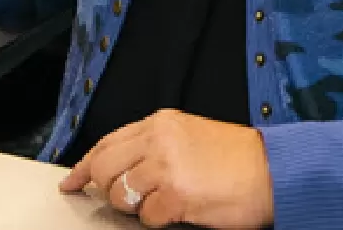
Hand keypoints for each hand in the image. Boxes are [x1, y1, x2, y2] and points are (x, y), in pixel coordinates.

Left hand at [59, 109, 273, 228]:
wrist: (271, 171)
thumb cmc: (237, 158)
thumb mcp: (190, 137)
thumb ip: (153, 146)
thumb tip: (118, 170)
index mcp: (161, 122)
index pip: (108, 142)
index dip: (85, 166)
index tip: (72, 181)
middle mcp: (159, 139)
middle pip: (105, 168)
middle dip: (108, 190)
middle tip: (127, 201)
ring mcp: (165, 166)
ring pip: (120, 195)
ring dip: (136, 207)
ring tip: (162, 203)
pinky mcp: (175, 195)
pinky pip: (146, 217)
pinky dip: (157, 220)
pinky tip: (178, 210)